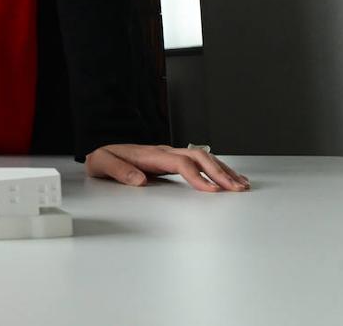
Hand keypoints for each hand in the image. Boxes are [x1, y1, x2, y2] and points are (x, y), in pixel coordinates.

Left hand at [85, 143, 249, 191]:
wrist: (101, 151)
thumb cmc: (103, 158)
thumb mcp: (103, 164)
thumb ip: (119, 171)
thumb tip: (139, 180)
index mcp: (150, 154)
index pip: (180, 163)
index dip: (197, 176)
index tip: (211, 190)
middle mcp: (164, 152)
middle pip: (198, 157)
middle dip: (219, 173)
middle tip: (236, 189)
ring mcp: (170, 155)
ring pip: (203, 158)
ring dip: (223, 171)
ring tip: (242, 185)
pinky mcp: (172, 160)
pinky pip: (200, 163)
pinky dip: (217, 170)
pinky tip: (230, 179)